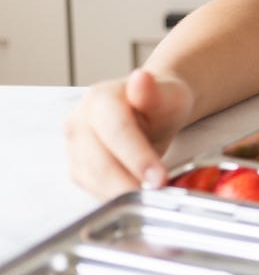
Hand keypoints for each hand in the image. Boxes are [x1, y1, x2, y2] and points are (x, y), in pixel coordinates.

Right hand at [65, 68, 194, 198]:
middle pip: (99, 160)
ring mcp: (74, 146)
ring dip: (120, 193)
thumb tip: (142, 78)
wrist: (151, 107)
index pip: (116, 131)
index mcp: (100, 98)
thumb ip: (153, 92)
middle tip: (156, 195)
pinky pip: (92, 187)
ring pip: (92, 178)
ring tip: (149, 197)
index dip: (138, 157)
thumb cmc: (160, 100)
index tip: (159, 178)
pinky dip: (114, 195)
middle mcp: (79, 121)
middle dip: (128, 182)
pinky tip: (136, 195)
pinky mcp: (77, 166)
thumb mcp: (168, 94)